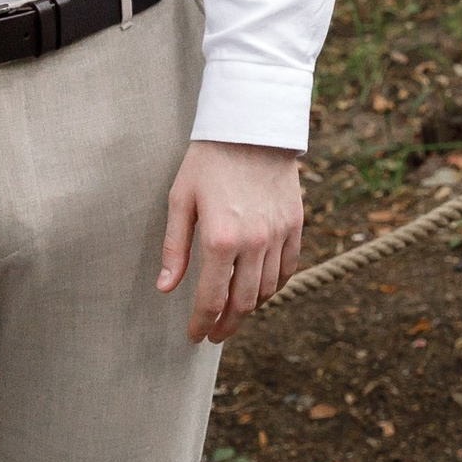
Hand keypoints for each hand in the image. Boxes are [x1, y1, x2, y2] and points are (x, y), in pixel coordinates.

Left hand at [159, 141, 304, 342]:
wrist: (252, 125)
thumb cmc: (208, 160)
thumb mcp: (180, 199)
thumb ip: (174, 248)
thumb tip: (165, 288)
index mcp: (220, 238)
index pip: (211, 299)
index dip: (201, 324)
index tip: (194, 336)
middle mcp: (254, 242)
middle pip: (242, 303)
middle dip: (226, 326)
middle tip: (214, 334)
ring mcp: (278, 234)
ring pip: (267, 290)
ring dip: (249, 308)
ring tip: (233, 313)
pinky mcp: (295, 224)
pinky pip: (288, 269)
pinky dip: (274, 286)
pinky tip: (259, 289)